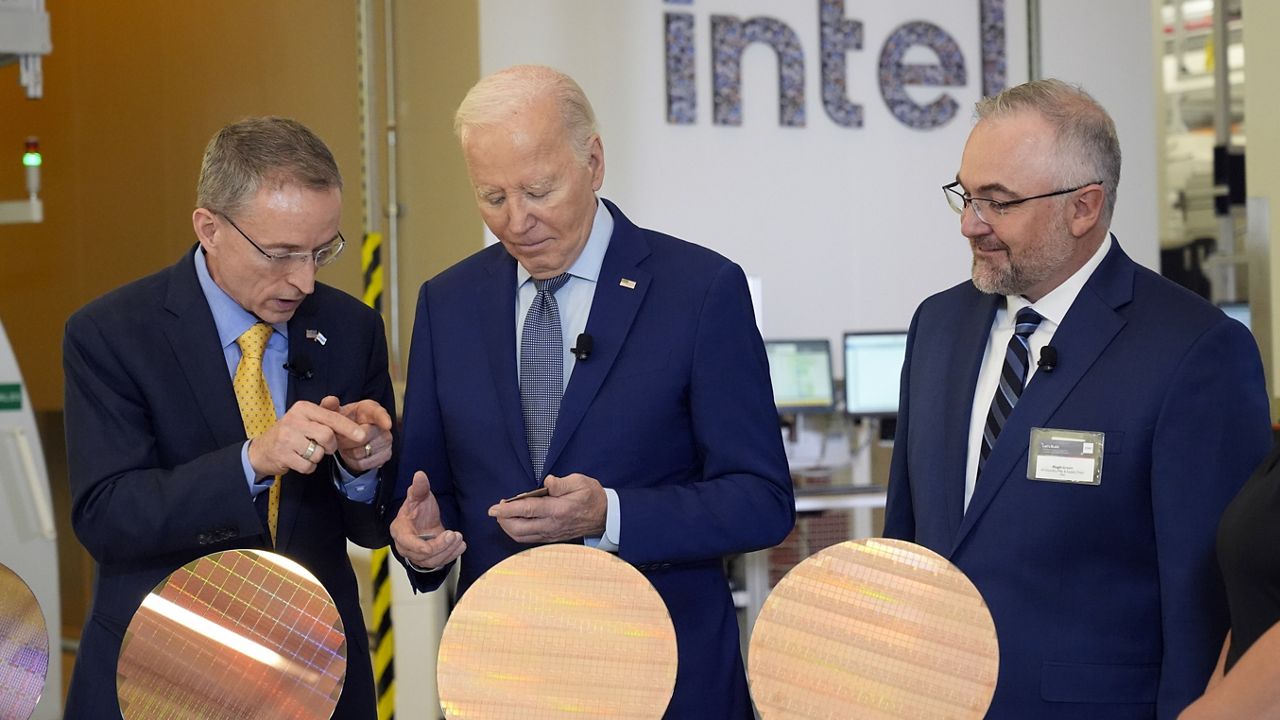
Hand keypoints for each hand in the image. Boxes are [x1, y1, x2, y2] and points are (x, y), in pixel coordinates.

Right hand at [246, 400, 366, 476]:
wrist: (263, 449)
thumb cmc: (292, 432)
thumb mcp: (307, 418)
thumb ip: (325, 412)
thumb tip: (336, 401)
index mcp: (303, 408)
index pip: (331, 417)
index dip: (348, 428)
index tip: (361, 436)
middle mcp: (294, 420)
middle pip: (327, 436)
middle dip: (330, 446)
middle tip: (324, 447)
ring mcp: (286, 438)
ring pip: (318, 453)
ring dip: (317, 457)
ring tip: (307, 451)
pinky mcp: (282, 455)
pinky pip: (308, 466)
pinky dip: (308, 467)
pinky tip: (299, 460)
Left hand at [320, 396, 392, 472]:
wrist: (350, 437)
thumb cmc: (345, 422)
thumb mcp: (334, 412)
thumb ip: (329, 406)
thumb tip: (331, 400)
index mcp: (370, 409)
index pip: (379, 413)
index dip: (383, 419)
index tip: (386, 424)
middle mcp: (383, 425)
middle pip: (365, 436)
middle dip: (347, 440)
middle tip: (338, 438)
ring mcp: (386, 442)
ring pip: (363, 452)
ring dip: (349, 451)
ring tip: (346, 445)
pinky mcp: (384, 456)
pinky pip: (364, 463)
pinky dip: (353, 461)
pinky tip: (351, 454)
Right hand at [391, 471, 465, 569]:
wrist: (423, 521)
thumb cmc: (418, 510)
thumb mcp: (419, 496)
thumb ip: (419, 488)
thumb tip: (420, 475)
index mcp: (400, 530)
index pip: (406, 542)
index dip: (418, 546)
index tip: (431, 545)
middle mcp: (406, 546)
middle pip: (421, 554)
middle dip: (440, 546)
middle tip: (454, 534)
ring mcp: (417, 555)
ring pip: (432, 561)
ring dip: (448, 551)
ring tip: (459, 539)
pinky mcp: (428, 560)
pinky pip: (439, 563)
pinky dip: (452, 556)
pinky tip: (461, 546)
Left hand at [488, 473, 606, 543]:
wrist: (605, 516)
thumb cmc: (592, 496)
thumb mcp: (580, 482)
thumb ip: (561, 483)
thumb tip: (547, 483)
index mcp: (558, 510)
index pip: (527, 510)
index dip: (508, 510)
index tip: (493, 509)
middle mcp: (552, 525)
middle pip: (519, 528)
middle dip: (503, 520)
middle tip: (498, 509)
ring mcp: (551, 534)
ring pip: (521, 536)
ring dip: (508, 527)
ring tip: (504, 515)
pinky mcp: (551, 538)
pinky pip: (528, 539)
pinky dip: (517, 532)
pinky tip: (515, 522)